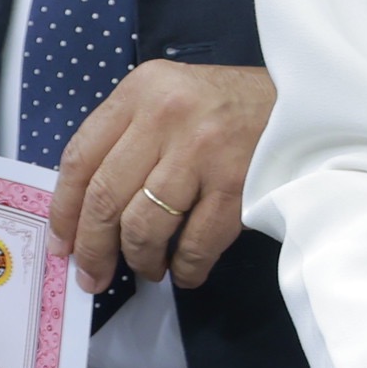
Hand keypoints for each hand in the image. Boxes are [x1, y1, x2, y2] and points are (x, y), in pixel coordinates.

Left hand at [47, 62, 272, 293]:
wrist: (304, 104)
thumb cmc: (228, 107)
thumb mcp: (168, 99)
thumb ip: (127, 138)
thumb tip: (86, 212)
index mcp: (141, 91)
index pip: (80, 158)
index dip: (64, 211)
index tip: (63, 245)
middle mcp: (167, 115)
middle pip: (106, 197)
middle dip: (93, 248)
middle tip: (93, 276)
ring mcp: (203, 149)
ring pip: (144, 226)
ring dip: (141, 260)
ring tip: (148, 269)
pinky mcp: (237, 182)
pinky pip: (195, 243)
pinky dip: (185, 268)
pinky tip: (184, 271)